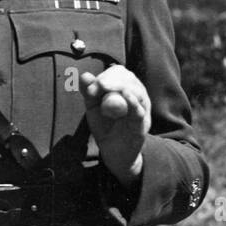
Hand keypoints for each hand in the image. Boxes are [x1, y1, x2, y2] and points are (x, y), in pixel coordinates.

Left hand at [79, 66, 150, 184]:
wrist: (114, 152)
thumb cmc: (105, 127)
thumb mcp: (93, 108)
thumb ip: (89, 92)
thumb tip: (84, 75)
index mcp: (125, 89)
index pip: (119, 73)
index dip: (106, 75)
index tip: (92, 87)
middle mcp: (137, 96)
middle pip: (128, 78)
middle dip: (110, 80)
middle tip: (94, 89)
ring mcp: (142, 109)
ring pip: (136, 91)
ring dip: (119, 86)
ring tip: (103, 87)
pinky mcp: (142, 123)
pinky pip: (139, 110)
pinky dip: (132, 101)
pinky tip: (126, 96)